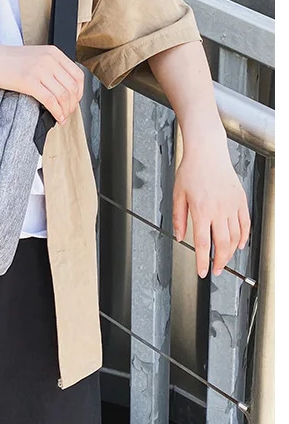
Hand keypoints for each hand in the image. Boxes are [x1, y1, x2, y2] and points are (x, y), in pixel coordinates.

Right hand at [0, 43, 84, 124]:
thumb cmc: (5, 60)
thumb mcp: (34, 56)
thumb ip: (49, 67)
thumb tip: (61, 87)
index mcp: (53, 53)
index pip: (78, 75)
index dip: (80, 92)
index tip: (74, 102)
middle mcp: (49, 59)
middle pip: (72, 87)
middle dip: (73, 104)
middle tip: (68, 113)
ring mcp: (39, 70)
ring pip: (63, 95)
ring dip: (65, 110)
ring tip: (62, 117)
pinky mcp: (28, 81)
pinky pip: (50, 100)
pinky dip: (56, 112)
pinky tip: (56, 117)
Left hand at [173, 139, 250, 277]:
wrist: (207, 152)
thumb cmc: (191, 170)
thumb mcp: (177, 195)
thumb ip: (179, 219)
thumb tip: (180, 237)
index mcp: (201, 210)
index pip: (203, 244)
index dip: (203, 261)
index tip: (202, 271)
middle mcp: (219, 209)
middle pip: (223, 244)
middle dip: (220, 262)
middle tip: (215, 270)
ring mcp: (232, 205)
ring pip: (236, 237)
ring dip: (231, 252)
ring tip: (224, 260)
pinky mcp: (241, 200)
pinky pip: (245, 224)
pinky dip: (244, 237)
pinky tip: (239, 244)